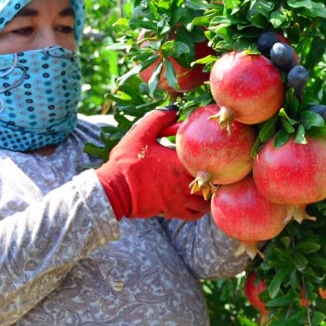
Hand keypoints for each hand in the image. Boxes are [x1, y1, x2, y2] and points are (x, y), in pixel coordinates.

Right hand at [95, 107, 209, 220]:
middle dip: (211, 176)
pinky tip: (193, 200)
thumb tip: (174, 111)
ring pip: (205, 202)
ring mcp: (179, 201)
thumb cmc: (126, 161)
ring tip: (204, 185)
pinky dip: (197, 209)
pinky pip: (193, 214)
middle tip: (208, 167)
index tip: (204, 150)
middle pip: (211, 183)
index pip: (205, 160)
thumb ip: (158, 119)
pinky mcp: (172, 211)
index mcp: (179, 164)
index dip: (208, 155)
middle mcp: (184, 184)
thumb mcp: (140, 134)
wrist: (113, 189)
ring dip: (207, 194)